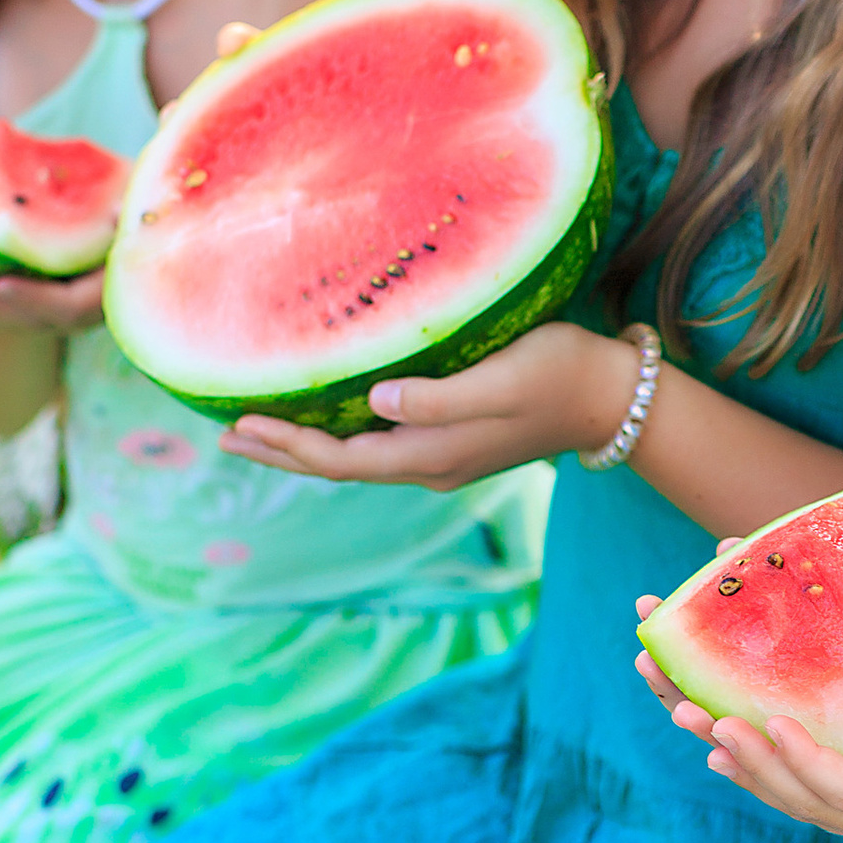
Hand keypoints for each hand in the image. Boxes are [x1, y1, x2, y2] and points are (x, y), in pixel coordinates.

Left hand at [219, 319, 636, 491]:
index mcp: (432, 454)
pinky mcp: (457, 441)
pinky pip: (381, 447)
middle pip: (339, 467)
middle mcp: (430, 464)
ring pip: (358, 459)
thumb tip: (375, 403)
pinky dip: (342, 437)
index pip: (341, 459)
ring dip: (307, 447)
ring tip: (261, 431)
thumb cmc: (560, 375)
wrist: (615, 399)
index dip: (287, 446)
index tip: (239, 425)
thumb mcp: (498, 380)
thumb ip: (437, 398)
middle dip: (282, 452)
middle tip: (227, 432)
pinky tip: (331, 418)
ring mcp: (444, 457)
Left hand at [632, 647, 842, 842]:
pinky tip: (715, 746)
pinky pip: (797, 789)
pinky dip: (755, 769)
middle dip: (748, 757)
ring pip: (789, 794)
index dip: (806, 761)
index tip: (770, 723)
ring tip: (685, 715)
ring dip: (736, 758)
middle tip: (697, 711)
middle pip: (802, 797)